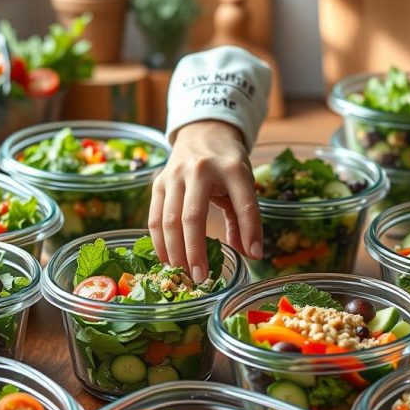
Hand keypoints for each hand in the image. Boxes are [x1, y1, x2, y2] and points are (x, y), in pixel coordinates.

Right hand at [148, 120, 261, 281]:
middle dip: (195, 251)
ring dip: (174, 252)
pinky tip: (167, 259)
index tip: (254, 255)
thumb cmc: (227, 163)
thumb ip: (246, 217)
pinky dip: (159, 242)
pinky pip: (155, 217)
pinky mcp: (158, 182)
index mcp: (231, 168)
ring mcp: (174, 175)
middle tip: (201, 277)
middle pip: (192, 217)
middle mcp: (200, 170)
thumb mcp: (244, 183)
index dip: (250, 230)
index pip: (244, 203)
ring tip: (183, 273)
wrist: (203, 131)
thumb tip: (250, 253)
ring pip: (169, 220)